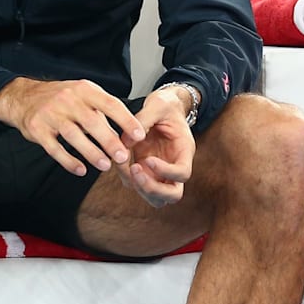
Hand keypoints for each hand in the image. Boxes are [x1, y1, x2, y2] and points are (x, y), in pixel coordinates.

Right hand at [0, 78, 145, 176]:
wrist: (23, 98)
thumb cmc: (61, 99)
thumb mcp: (83, 96)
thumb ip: (103, 112)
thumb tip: (128, 134)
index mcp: (84, 90)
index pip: (110, 103)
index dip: (126, 120)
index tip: (139, 135)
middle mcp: (67, 99)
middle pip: (91, 121)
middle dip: (109, 140)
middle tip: (122, 157)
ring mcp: (50, 114)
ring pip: (73, 135)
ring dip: (91, 152)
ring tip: (105, 166)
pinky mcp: (37, 129)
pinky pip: (54, 147)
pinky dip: (68, 160)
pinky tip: (80, 170)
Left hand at [115, 87, 194, 207]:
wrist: (162, 108)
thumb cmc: (165, 106)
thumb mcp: (158, 104)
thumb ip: (143, 119)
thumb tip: (126, 140)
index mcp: (184, 150)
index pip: (183, 173)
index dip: (167, 172)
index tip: (148, 159)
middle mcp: (174, 166)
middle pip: (173, 195)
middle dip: (153, 189)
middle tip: (135, 170)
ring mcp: (160, 173)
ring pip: (156, 199)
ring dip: (140, 189)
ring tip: (127, 168)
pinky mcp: (146, 171)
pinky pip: (137, 186)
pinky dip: (126, 179)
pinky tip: (119, 161)